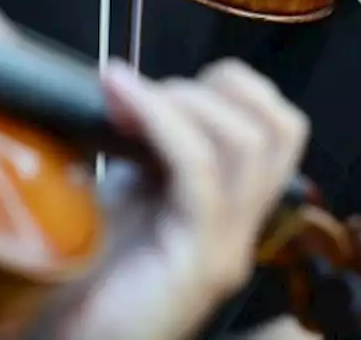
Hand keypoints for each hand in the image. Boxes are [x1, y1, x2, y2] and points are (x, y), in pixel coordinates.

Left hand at [36, 59, 308, 339]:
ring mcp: (226, 249)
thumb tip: (131, 87)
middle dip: (217, 86)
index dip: (227, 86)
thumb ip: (144, 151)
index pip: (275, 129)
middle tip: (148, 90)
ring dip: (185, 99)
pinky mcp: (200, 263)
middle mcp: (240, 231)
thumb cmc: (80, 279)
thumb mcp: (121, 196)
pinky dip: (162, 120)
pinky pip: (201, 172)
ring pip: (250, 143)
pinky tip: (120, 99)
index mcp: (228, 210)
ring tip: (127, 95)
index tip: (157, 81)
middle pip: (280, 128)